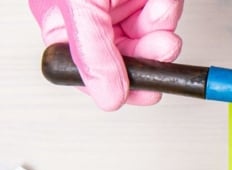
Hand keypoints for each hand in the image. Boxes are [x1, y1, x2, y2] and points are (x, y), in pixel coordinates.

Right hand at [29, 0, 183, 109]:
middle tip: (162, 48)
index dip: (118, 83)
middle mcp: (92, 18)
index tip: (144, 88)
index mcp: (63, 22)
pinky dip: (168, 8)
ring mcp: (121, 7)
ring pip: (151, 39)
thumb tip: (107, 98)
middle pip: (127, 60)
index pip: (88, 72)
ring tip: (160, 11)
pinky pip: (164, 15)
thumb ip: (91, 51)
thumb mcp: (79, 4)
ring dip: (162, 29)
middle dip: (150, 56)